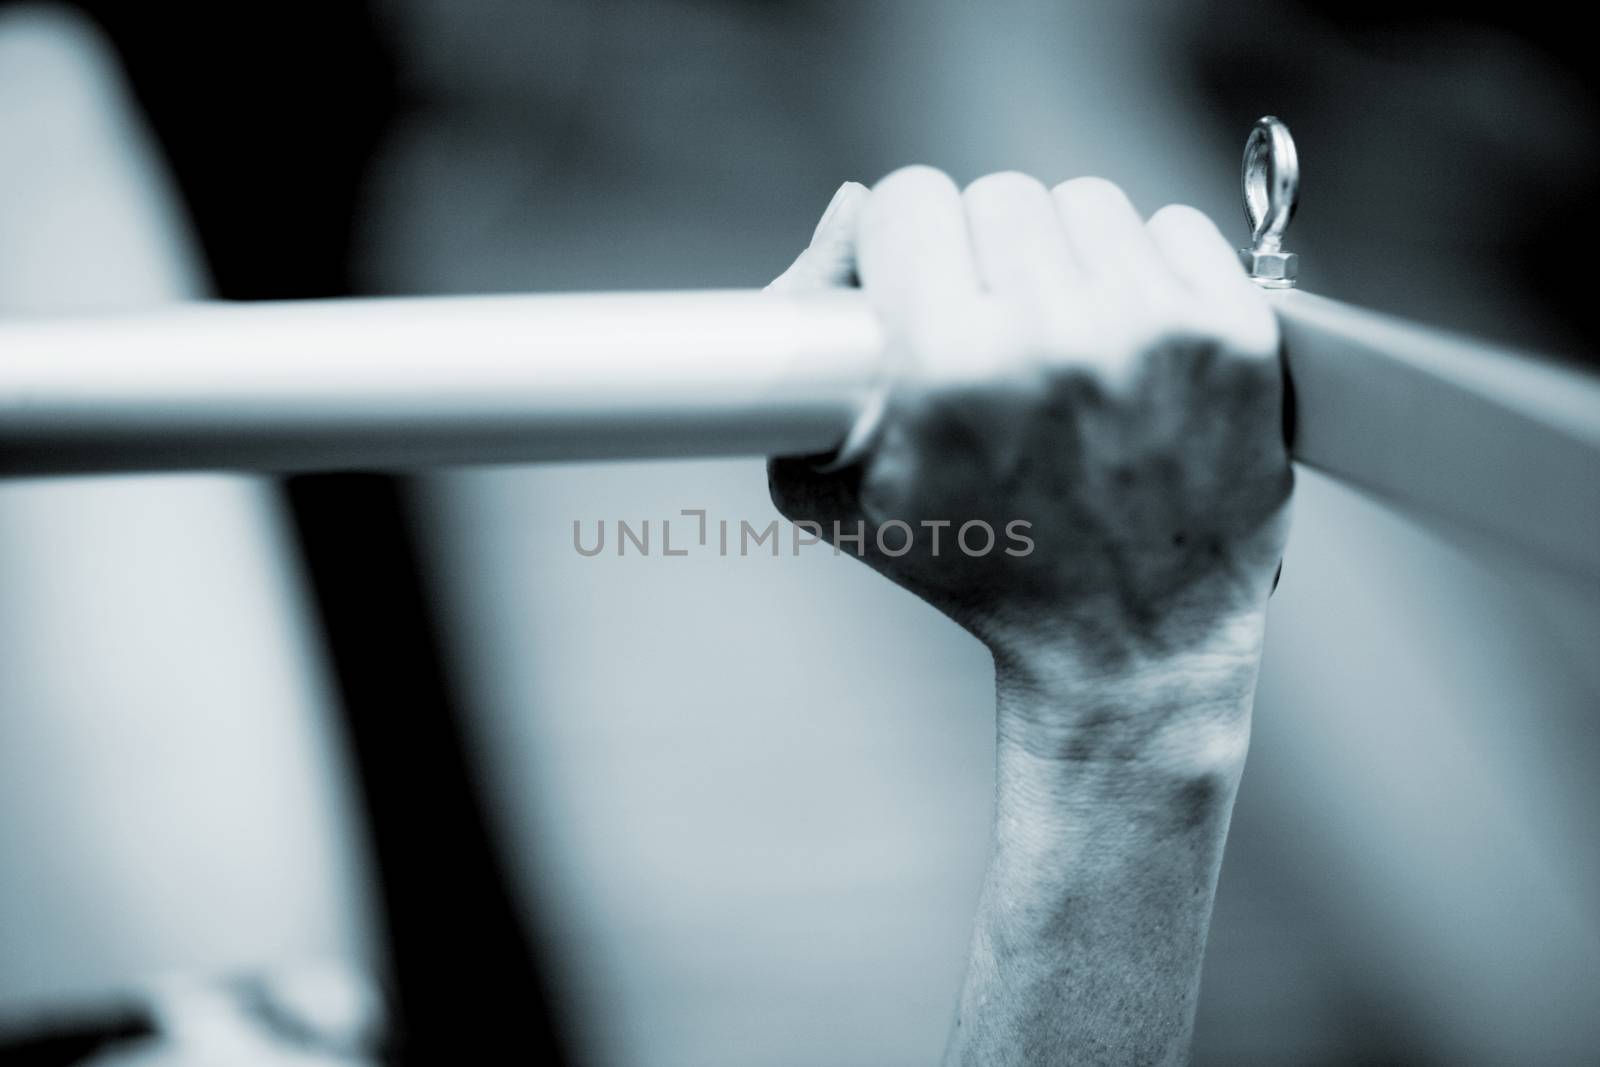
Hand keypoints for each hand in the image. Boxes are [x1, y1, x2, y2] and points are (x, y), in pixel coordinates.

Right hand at [769, 169, 1290, 716]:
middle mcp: (1058, 338)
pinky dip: (1149, 271)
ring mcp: (1160, 333)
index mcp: (949, 369)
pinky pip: (1174, 227)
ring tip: (1064, 340)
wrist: (1129, 642)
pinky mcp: (1238, 336)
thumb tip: (847, 212)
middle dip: (982, 254)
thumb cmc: (973, 569)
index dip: (901, 244)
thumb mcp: (833, 489)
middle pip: (997, 194)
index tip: (916, 289)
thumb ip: (799, 344)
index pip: (909, 198)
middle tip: (992, 329)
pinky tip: (1132, 343)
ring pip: (1085, 203)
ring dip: (1065, 257)